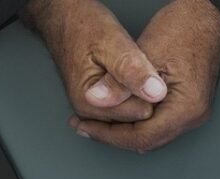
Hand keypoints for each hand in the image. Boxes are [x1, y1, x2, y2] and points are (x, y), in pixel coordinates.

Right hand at [23, 0, 168, 122]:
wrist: (64, 20)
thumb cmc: (83, 27)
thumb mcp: (113, 42)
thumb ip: (132, 69)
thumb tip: (155, 93)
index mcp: (91, 103)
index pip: (142, 112)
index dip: (150, 90)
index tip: (143, 69)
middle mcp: (89, 113)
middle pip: (138, 117)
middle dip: (144, 95)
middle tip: (135, 68)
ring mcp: (92, 111)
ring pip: (134, 114)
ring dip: (137, 94)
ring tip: (128, 71)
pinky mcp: (97, 106)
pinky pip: (126, 109)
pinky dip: (131, 95)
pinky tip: (125, 79)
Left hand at [70, 0, 219, 152]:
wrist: (206, 15)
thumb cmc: (184, 28)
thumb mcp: (145, 55)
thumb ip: (119, 83)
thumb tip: (96, 101)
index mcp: (187, 108)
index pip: (141, 138)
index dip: (108, 134)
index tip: (86, 126)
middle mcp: (194, 116)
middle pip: (147, 141)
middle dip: (113, 135)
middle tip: (85, 125)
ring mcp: (194, 112)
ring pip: (152, 134)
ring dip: (124, 129)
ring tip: (97, 119)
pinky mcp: (190, 104)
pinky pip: (159, 123)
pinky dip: (137, 120)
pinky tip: (119, 110)